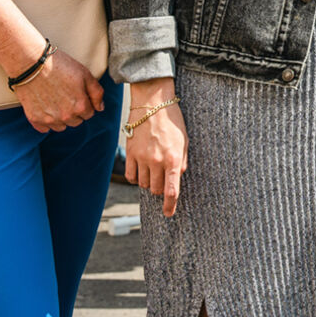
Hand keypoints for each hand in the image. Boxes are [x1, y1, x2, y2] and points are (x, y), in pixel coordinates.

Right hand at [10, 47, 105, 133]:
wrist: (31, 63)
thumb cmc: (59, 66)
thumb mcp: (85, 74)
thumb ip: (97, 93)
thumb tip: (100, 108)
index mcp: (80, 106)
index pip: (89, 113)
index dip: (85, 103)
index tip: (77, 93)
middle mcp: (66, 117)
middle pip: (76, 121)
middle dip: (74, 111)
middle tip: (66, 95)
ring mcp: (49, 119)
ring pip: (61, 126)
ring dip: (61, 118)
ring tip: (55, 100)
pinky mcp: (35, 119)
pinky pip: (45, 129)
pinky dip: (46, 121)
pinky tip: (45, 107)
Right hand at [124, 80, 188, 216]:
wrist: (152, 102)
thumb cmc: (172, 120)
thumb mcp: (184, 141)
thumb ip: (181, 162)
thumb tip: (177, 178)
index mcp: (173, 159)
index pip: (171, 191)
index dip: (170, 206)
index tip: (169, 214)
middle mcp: (157, 161)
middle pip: (155, 189)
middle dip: (159, 189)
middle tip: (162, 179)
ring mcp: (142, 158)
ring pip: (142, 184)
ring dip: (148, 182)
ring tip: (153, 169)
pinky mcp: (130, 153)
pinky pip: (130, 176)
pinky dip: (135, 177)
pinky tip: (141, 170)